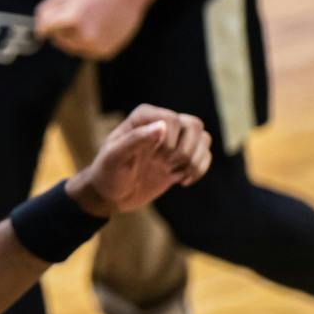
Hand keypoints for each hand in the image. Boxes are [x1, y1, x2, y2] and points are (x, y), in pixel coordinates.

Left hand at [34, 0, 150, 60]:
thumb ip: (46, 10)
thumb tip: (39, 32)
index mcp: (73, 18)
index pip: (45, 29)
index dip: (44, 24)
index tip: (47, 22)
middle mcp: (86, 35)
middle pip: (57, 40)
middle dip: (61, 30)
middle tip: (76, 15)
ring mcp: (97, 46)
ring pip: (71, 48)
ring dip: (73, 38)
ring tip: (88, 20)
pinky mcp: (105, 52)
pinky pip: (85, 52)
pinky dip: (87, 43)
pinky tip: (98, 28)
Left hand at [67, 105, 209, 214]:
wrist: (111, 195)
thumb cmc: (107, 174)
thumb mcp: (114, 158)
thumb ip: (135, 139)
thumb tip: (162, 125)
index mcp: (142, 118)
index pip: (172, 119)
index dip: (168, 141)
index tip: (152, 158)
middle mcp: (160, 125)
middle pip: (194, 125)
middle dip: (184, 150)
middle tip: (164, 165)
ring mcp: (173, 141)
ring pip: (204, 138)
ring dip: (194, 160)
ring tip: (173, 173)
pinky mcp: (181, 158)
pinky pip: (206, 155)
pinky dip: (199, 170)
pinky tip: (181, 181)